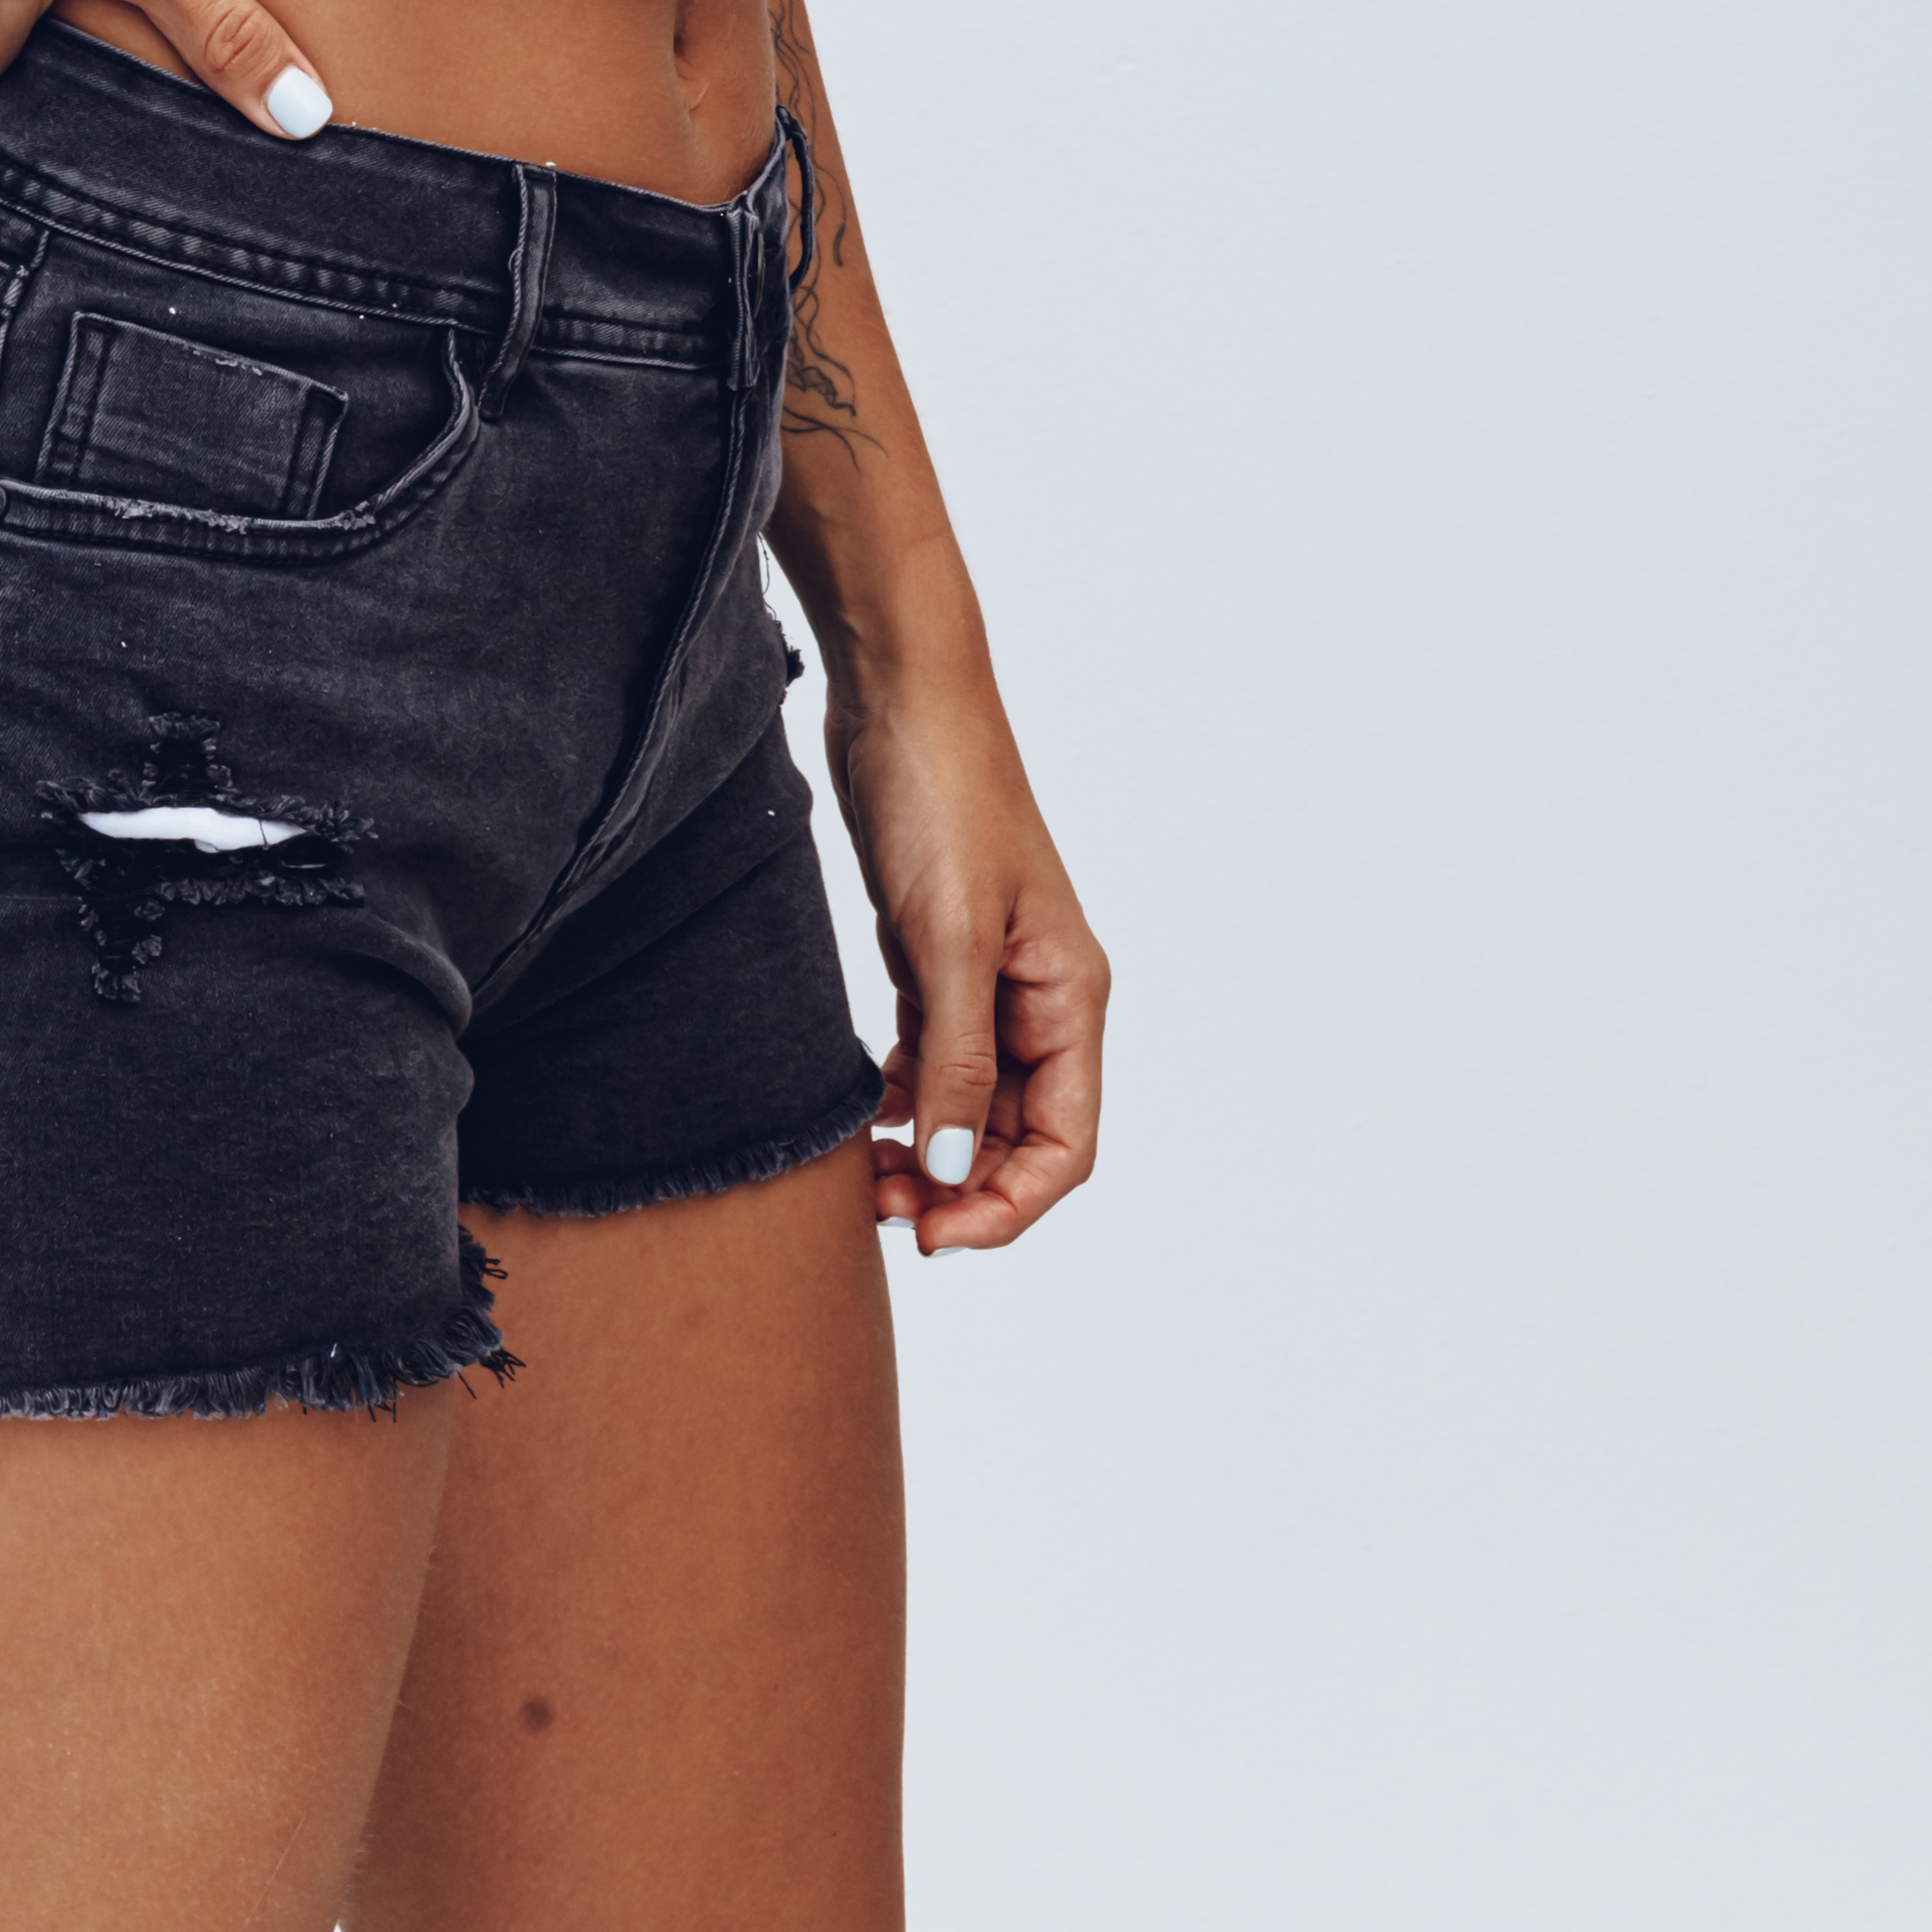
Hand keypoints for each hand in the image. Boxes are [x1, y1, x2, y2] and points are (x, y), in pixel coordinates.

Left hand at [825, 687, 1107, 1257]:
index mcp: (1070, 996)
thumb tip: (952, 1171)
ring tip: (860, 1176)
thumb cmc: (941, 798)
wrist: (899, 696)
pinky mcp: (936, 955)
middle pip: (1015, 1136)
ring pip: (969, 1103)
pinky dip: (904, 1096)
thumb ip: (955, 1061)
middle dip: (957, 1186)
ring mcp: (988, 978)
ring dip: (925, 1151)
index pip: (1066, 1145)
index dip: (1008, 1206)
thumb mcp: (947, 941)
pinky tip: (863, 1111)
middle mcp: (1041, 997)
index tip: (934, 1234)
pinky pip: (933, 1057)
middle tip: (876, 1210)